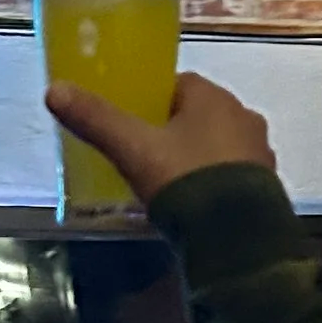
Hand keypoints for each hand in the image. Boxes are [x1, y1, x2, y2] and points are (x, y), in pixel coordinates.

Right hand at [43, 71, 275, 209]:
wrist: (235, 238)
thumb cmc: (183, 181)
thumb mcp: (132, 150)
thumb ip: (96, 120)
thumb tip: (54, 90)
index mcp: (212, 97)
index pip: (178, 84)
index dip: (151, 102)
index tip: (132, 125)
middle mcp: (243, 115)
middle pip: (199, 115)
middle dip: (176, 131)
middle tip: (146, 158)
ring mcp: (260, 151)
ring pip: (219, 145)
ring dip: (197, 158)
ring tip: (170, 185)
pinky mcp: (267, 186)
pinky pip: (233, 174)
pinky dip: (214, 183)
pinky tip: (196, 204)